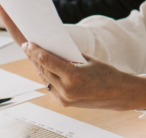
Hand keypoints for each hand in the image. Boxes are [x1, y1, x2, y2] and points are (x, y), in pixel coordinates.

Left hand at [23, 42, 145, 111]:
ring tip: (33, 53)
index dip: (35, 50)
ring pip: (45, 78)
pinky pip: (51, 85)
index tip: (28, 43)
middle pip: (43, 69)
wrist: (118, 94)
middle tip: (27, 45)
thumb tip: (50, 48)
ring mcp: (64, 99)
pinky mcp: (64, 103)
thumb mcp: (87, 61)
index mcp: (74, 77)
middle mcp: (67, 90)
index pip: (47, 61)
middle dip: (35, 57)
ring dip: (39, 66)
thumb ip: (67, 57)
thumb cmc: (106, 74)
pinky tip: (44, 66)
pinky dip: (47, 75)